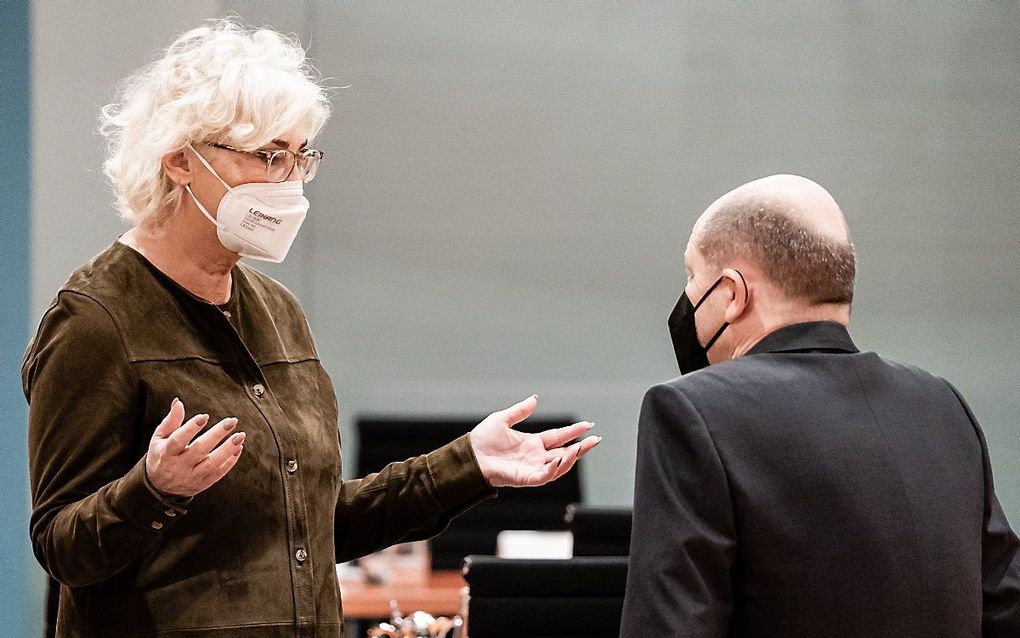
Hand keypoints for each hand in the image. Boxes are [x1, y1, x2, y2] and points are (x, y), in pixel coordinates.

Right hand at [145, 397, 244, 497]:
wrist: (159, 487)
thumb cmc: (161, 456)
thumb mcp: (159, 438)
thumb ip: (171, 421)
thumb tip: (178, 402)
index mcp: (166, 453)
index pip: (178, 440)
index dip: (190, 428)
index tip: (204, 416)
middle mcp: (179, 467)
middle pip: (199, 450)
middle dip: (217, 435)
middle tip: (231, 422)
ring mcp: (191, 477)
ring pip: (212, 464)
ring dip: (228, 449)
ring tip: (240, 435)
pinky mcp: (202, 484)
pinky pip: (219, 474)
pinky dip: (230, 461)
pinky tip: (238, 448)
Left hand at [470, 395, 600, 487]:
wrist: (469, 456)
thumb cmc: (481, 440)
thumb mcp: (503, 419)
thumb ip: (520, 410)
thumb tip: (535, 398)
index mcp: (532, 443)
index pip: (558, 437)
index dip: (572, 431)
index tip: (587, 425)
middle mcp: (535, 457)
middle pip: (564, 452)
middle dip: (581, 447)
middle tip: (595, 439)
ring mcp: (531, 468)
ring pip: (559, 466)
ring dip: (572, 457)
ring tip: (582, 447)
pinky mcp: (525, 478)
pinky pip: (545, 476)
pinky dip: (555, 468)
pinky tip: (562, 457)